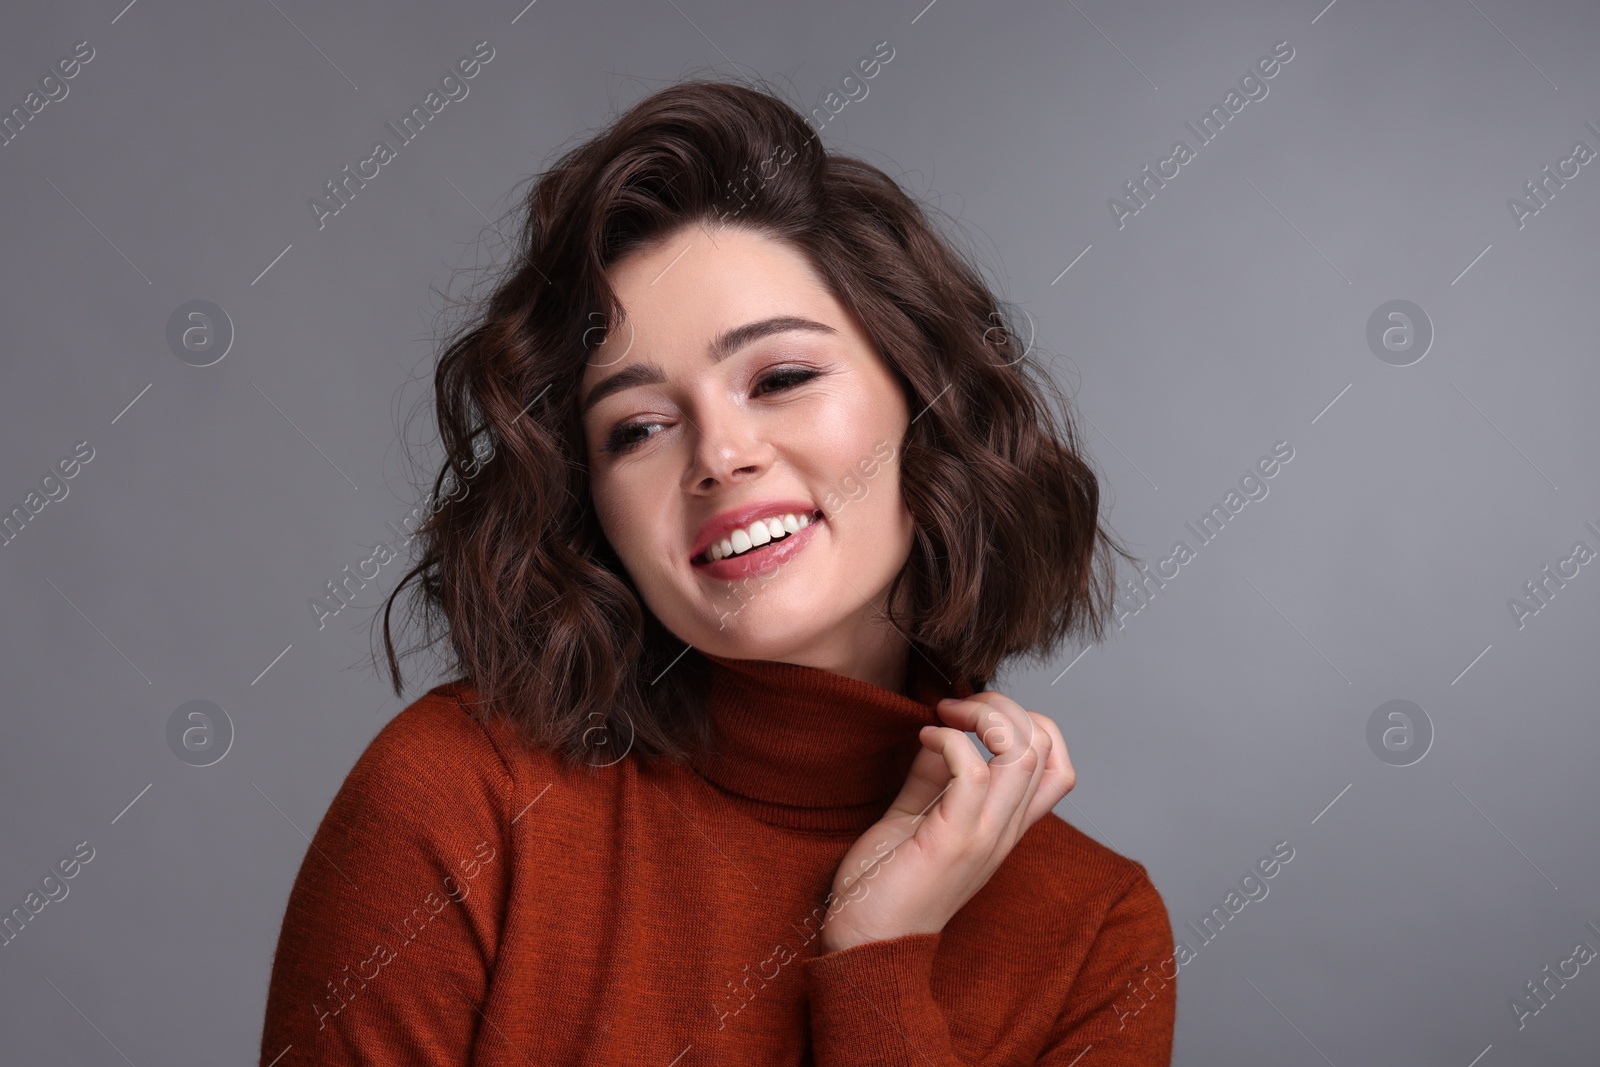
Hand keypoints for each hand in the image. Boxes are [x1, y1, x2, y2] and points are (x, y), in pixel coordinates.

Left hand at [816, 691, 1075, 953]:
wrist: (865, 941)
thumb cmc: (886, 884)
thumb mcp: (916, 817)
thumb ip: (934, 778)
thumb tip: (943, 734)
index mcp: (1003, 826)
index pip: (1057, 765)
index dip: (1029, 722)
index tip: (974, 713)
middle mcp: (1005, 831)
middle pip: (1045, 747)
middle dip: (1004, 706)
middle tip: (957, 705)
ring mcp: (985, 836)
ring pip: (1024, 753)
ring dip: (986, 716)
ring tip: (946, 715)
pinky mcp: (954, 840)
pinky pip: (974, 771)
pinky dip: (950, 740)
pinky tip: (925, 739)